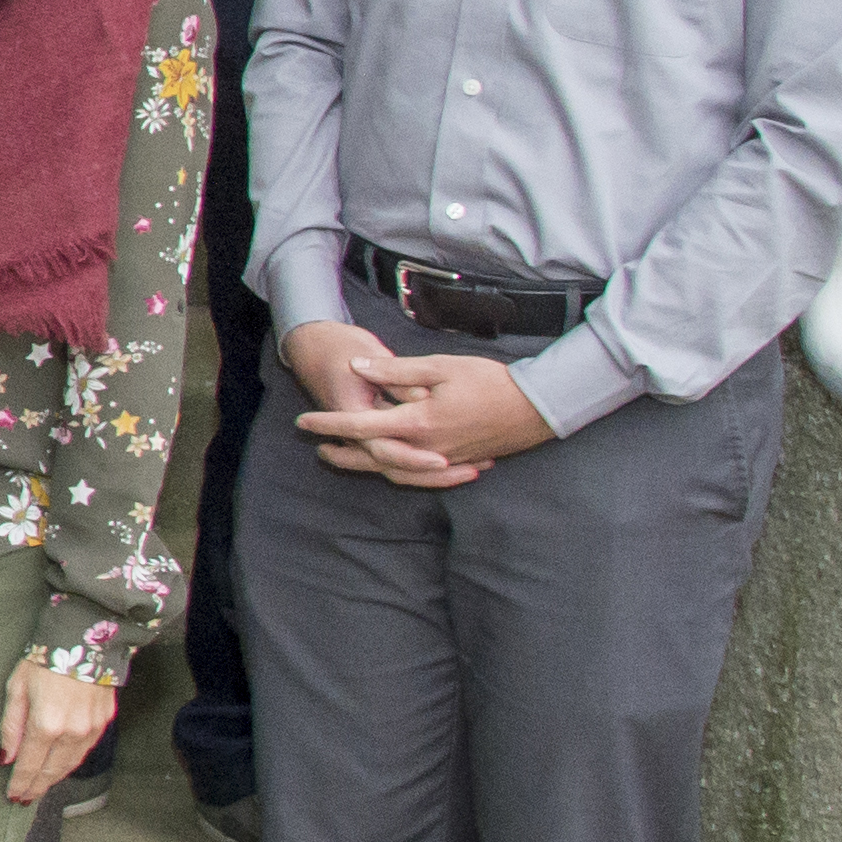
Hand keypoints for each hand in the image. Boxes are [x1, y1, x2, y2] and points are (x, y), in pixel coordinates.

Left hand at [0, 656, 119, 803]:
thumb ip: (10, 726)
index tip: (13, 795)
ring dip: (55, 777)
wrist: (85, 638)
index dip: (21, 783)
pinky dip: (72, 760)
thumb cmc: (45, 658)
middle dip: (37, 786)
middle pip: (52, 770)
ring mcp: (92, 728)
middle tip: (26, 797)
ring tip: (41, 785)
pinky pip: (86, 749)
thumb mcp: (16, 688)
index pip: (29, 765)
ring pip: (71, 763)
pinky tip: (61, 764)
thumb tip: (5, 757)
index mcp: (46, 724)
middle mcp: (72, 732)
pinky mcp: (105, 721)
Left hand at [294, 335, 551, 491]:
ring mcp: (444, 459)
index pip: (361, 426)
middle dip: (342, 452)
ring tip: (343, 456)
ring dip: (366, 465)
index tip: (303, 422)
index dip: (329, 424)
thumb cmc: (491, 381)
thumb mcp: (441, 367)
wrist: (538, 407)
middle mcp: (427, 448)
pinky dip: (397, 472)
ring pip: (394, 471)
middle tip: (316, 446)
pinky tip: (387, 464)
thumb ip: (396, 370)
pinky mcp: (458, 463)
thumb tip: (357, 366)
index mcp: (419, 422)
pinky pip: (419, 475)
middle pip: (372, 457)